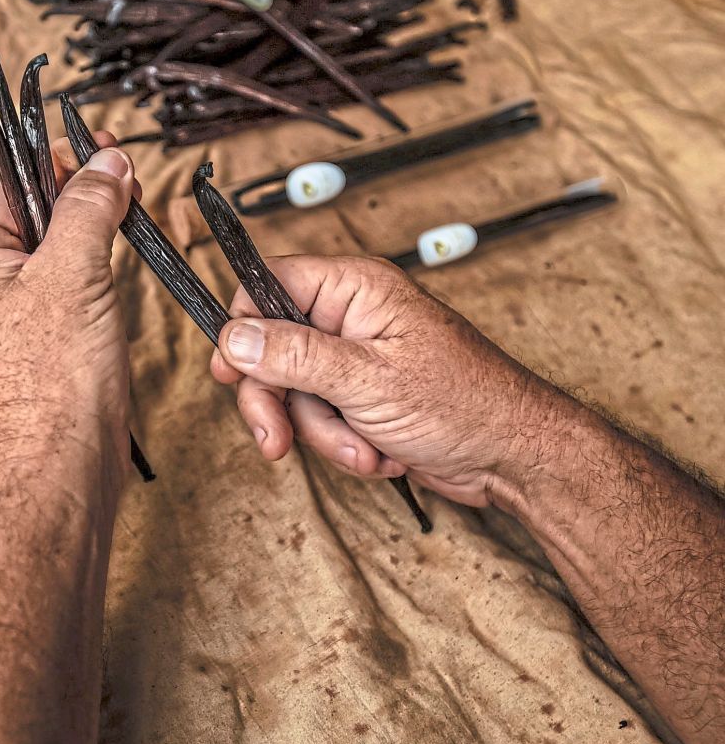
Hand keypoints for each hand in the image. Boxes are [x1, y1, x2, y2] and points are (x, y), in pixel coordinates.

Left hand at [0, 133, 136, 487]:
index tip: (106, 149)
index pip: (7, 184)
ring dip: (90, 235)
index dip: (58, 162)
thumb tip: (108, 165)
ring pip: (50, 251)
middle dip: (80, 198)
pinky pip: (61, 288)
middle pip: (30, 215)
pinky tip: (116, 271)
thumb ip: (88, 209)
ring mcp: (2, 317)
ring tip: (127, 222)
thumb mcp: (73, 274)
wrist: (60, 469)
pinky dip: (91, 272)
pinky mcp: (34, 343)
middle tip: (128, 185)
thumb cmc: (52, 385)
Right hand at [211, 255, 553, 507]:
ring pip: (295, 393)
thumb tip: (235, 337)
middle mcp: (351, 316)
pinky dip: (344, 444)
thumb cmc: (463, 405)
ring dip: (323, 432)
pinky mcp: (362, 396)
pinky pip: (322, 419)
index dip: (242, 329)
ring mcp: (355, 358)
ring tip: (366, 448)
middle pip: (271, 349)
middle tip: (277, 440)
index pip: (267, 286)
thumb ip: (293, 357)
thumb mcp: (365, 380)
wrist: (513, 458)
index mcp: (354, 289)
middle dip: (279, 403)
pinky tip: (379, 452)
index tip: (231, 372)